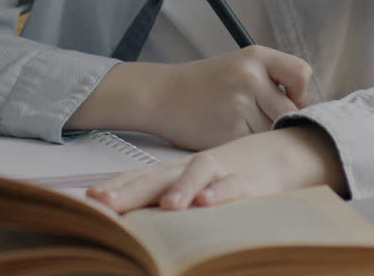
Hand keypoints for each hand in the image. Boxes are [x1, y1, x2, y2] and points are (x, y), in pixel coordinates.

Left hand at [87, 125, 346, 212]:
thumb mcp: (198, 185)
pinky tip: (209, 203)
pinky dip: (223, 193)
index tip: (89, 200)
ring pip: (197, 176)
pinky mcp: (251, 179)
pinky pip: (236, 186)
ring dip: (181, 190)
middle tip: (103, 203)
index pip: (142, 177)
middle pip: (157, 177)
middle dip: (130, 191)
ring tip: (166, 207)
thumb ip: (170, 198)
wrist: (285, 151)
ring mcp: (223, 171)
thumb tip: (133, 221)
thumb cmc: (233, 175)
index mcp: (178, 171)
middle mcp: (195, 168)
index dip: (117, 187)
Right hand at [150, 45, 313, 150]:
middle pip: (291, 111)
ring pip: (274, 131)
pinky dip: (249, 147)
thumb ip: (273, 80)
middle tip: (265, 123)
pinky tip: (233, 137)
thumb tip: (308, 109)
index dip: (301, 93)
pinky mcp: (229, 131)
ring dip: (266, 137)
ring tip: (245, 129)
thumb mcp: (240, 66)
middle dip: (283, 122)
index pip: (302, 74)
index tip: (290, 101)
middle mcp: (250, 77)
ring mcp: (240, 105)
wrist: (162, 96)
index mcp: (256, 57)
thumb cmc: (206, 84)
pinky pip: (255, 145)